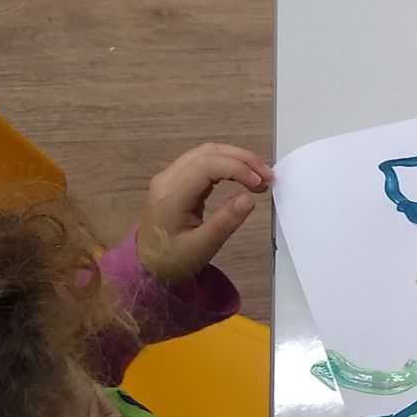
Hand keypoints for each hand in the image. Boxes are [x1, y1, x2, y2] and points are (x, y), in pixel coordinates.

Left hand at [137, 143, 271, 285]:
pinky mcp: (177, 181)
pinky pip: (203, 162)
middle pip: (207, 152)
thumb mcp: (203, 247)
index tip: (261, 184)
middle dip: (242, 159)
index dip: (238, 168)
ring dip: (236, 159)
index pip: (207, 165)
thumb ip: (226, 221)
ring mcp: (170, 177)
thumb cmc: (174, 259)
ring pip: (206, 153)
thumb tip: (249, 198)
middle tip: (268, 176)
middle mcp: (168, 179)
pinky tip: (242, 177)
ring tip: (260, 176)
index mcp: (171, 194)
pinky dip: (227, 165)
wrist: (148, 265)